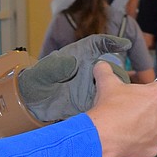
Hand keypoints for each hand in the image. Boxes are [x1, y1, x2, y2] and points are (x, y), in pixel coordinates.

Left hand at [18, 34, 132, 121]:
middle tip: (123, 81)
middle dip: (119, 72)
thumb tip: (72, 64)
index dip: (112, 42)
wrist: (31, 103)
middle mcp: (88, 70)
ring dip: (117, 91)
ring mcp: (91, 87)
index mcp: (79, 56)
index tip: (124, 45)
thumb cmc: (36, 80)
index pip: (98, 44)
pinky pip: (104, 103)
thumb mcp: (44, 71)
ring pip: (111, 86)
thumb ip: (56, 66)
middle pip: (111, 67)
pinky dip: (110, 107)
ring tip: (121, 100)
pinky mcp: (90, 102)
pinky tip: (113, 113)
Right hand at [88, 64, 156, 156]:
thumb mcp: (106, 84)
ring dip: (151, 128)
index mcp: (155, 94)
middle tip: (141, 110)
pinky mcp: (151, 151)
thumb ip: (106, 71)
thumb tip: (101, 65)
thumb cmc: (107, 109)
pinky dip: (142, 144)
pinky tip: (130, 142)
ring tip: (135, 128)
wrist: (100, 137)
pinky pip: (150, 147)